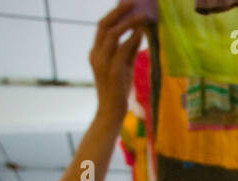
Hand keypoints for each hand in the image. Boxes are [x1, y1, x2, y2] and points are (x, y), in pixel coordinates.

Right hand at [91, 2, 145, 123]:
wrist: (111, 112)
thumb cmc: (117, 90)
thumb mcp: (123, 66)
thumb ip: (129, 49)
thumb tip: (139, 32)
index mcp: (95, 53)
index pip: (102, 27)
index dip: (114, 13)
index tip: (126, 3)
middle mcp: (96, 54)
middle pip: (104, 25)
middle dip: (118, 11)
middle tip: (133, 2)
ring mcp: (103, 62)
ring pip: (113, 34)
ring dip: (128, 22)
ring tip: (143, 15)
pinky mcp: (113, 71)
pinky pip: (123, 48)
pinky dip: (132, 38)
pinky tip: (142, 32)